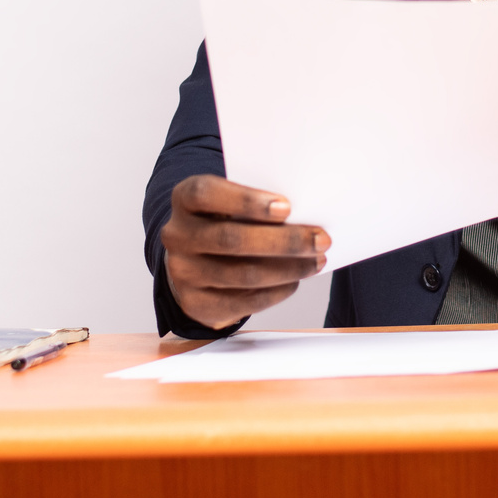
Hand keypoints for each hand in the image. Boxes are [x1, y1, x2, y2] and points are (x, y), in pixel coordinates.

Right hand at [161, 175, 330, 330]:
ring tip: (316, 261)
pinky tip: (295, 281)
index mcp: (184, 199)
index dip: (246, 201)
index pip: (207, 194)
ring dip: (287, 269)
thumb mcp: (230, 202)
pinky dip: (275, 292)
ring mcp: (182, 272)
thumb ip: (256, 202)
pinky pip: (241, 302)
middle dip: (283, 241)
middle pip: (231, 238)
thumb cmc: (224, 220)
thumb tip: (305, 214)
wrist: (194, 259)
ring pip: (242, 274)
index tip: (287, 207)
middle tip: (320, 239)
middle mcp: (177, 235)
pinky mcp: (194, 303)